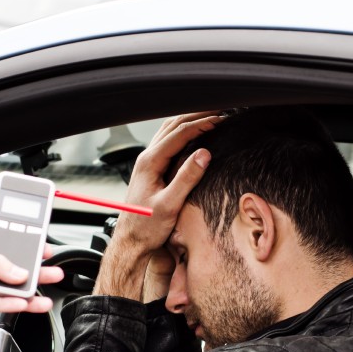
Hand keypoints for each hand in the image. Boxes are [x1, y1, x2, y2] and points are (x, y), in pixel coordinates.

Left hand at [0, 232, 63, 315]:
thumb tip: (19, 273)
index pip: (12, 247)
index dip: (30, 250)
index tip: (48, 253)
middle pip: (13, 271)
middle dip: (35, 273)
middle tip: (54, 274)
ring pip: (6, 291)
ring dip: (25, 294)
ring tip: (44, 296)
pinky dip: (9, 305)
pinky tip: (24, 305)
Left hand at [94, 112, 221, 296]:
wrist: (131, 242)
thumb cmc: (147, 228)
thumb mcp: (170, 205)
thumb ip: (186, 178)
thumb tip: (204, 154)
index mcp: (150, 163)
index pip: (179, 134)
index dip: (201, 124)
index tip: (221, 119)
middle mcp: (146, 158)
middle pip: (173, 125)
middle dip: (197, 114)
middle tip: (220, 109)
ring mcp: (147, 163)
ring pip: (169, 131)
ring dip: (190, 120)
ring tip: (211, 115)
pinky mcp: (151, 169)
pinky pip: (168, 142)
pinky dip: (184, 132)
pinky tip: (195, 135)